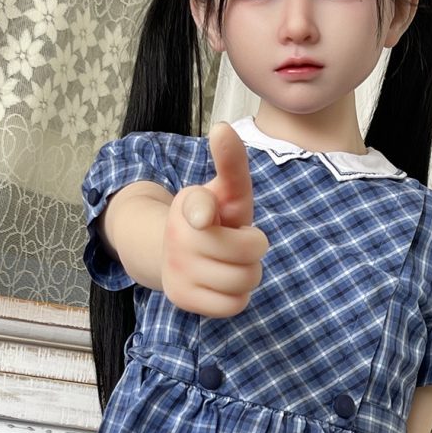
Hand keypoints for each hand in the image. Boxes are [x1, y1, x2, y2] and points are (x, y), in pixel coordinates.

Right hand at [161, 121, 268, 316]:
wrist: (178, 255)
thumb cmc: (216, 219)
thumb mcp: (226, 191)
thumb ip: (231, 163)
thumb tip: (222, 127)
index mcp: (190, 204)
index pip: (198, 207)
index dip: (204, 210)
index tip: (205, 214)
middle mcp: (178, 236)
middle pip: (249, 253)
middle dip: (254, 248)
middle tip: (238, 242)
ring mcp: (177, 269)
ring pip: (244, 280)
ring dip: (248, 273)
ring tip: (233, 262)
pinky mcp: (181, 298)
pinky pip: (233, 305)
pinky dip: (237, 297)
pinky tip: (224, 283)